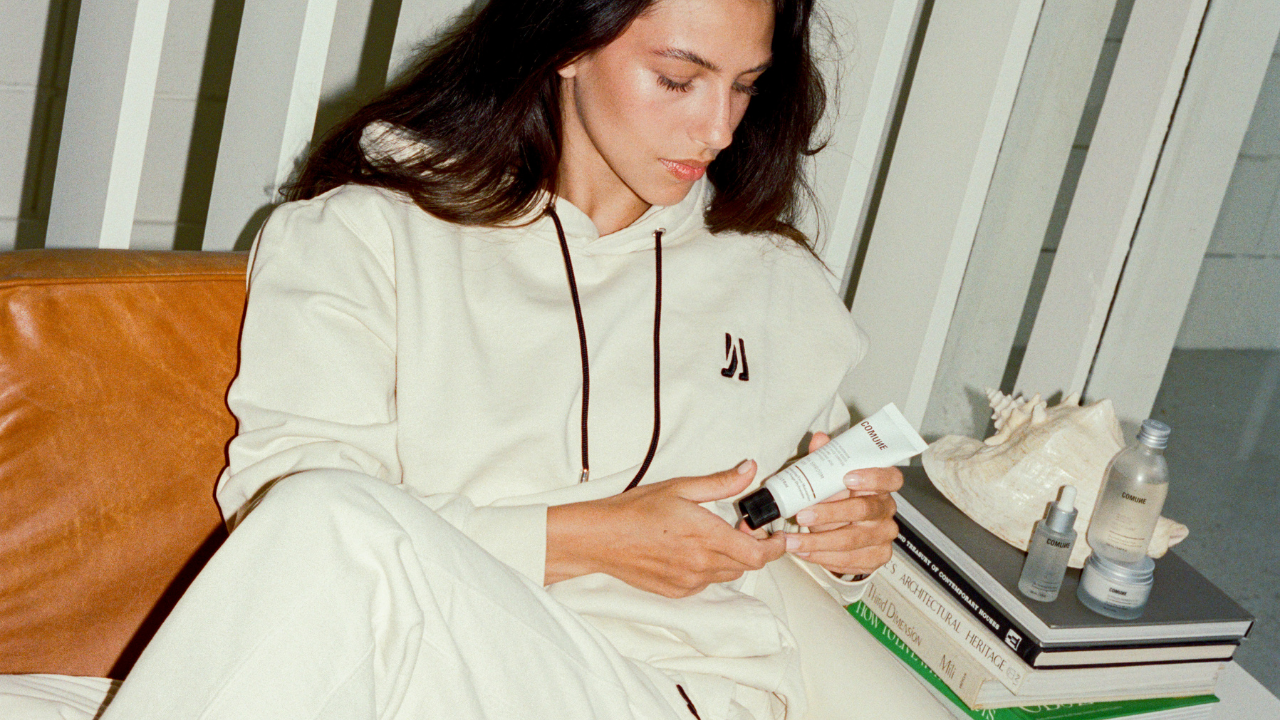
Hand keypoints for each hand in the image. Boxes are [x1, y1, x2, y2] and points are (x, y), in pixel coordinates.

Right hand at [546, 461, 785, 597]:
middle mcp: (701, 564)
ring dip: (732, 558)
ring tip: (716, 537)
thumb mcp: (680, 488)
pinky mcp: (678, 591)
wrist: (602, 538)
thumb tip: (749, 470)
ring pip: (728, 574)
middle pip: (747, 565)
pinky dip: (710, 568)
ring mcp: (689, 581)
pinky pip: (707, 582)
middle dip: (754, 549)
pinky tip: (693, 550)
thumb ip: (720, 483)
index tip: (779, 536)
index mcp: (706, 537)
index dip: (774, 547)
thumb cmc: (636, 510)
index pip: (757, 554)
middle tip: (746, 529)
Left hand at [783, 432, 901, 577]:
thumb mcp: (830, 477)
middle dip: (830, 514)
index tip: (847, 477)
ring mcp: (884, 536)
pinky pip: (850, 561)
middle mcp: (886, 510)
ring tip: (792, 541)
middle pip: (865, 510)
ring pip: (853, 541)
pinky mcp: (877, 557)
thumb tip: (818, 438)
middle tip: (802, 515)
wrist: (844, 532)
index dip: (873, 477)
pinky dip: (824, 558)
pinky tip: (805, 553)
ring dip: (818, 542)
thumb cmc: (839, 497)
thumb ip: (825, 459)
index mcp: (882, 486)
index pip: (891, 478)